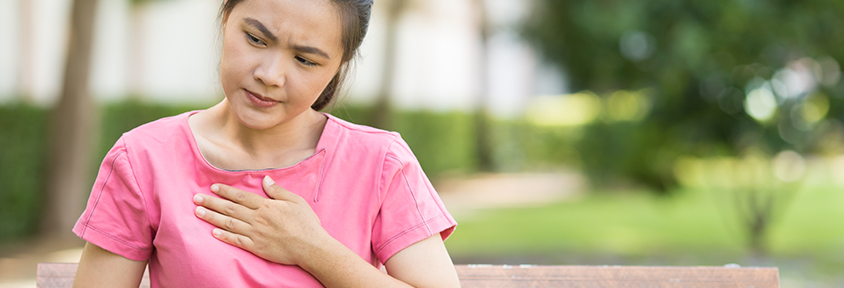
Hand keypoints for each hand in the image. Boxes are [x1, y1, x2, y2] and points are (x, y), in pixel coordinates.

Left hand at [193, 175, 327, 264]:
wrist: (311, 247)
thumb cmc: (306, 224)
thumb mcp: (295, 201)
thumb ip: (278, 191)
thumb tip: (265, 180)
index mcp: (266, 206)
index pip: (241, 197)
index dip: (226, 191)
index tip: (213, 187)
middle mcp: (258, 218)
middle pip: (230, 209)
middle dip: (211, 202)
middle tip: (196, 198)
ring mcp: (256, 233)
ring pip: (229, 223)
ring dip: (212, 217)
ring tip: (198, 212)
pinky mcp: (256, 247)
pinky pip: (236, 240)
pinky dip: (224, 236)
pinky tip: (213, 232)